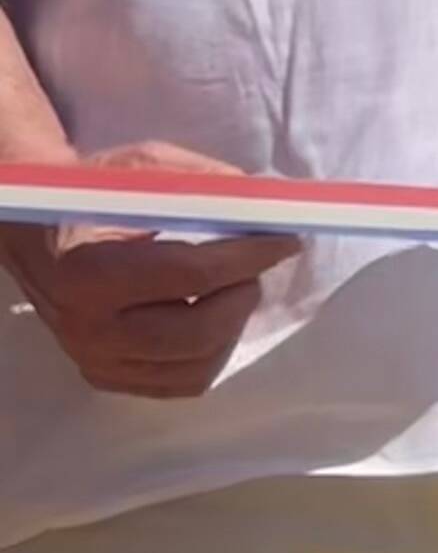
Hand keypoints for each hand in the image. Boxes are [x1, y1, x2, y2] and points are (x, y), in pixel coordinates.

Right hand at [0, 140, 297, 399]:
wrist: (36, 235)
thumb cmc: (91, 195)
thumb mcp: (142, 170)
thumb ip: (204, 185)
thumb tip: (271, 204)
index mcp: (90, 271)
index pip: (192, 274)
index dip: (250, 257)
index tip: (286, 240)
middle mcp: (88, 327)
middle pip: (199, 332)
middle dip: (243, 296)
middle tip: (254, 269)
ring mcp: (94, 359)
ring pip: (197, 366)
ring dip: (232, 326)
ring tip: (231, 291)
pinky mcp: (103, 375)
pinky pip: (180, 382)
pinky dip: (211, 353)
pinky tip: (211, 318)